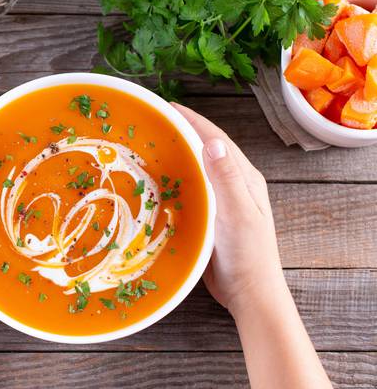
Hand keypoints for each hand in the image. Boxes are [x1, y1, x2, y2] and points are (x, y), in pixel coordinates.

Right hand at [171, 102, 285, 315]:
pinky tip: (156, 182)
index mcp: (244, 178)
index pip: (216, 139)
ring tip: (150, 145)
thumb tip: (213, 142)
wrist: (249, 293)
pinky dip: (174, 180)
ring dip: (177, 154)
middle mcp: (233, 184)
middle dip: (182, 131)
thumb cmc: (249, 255)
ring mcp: (221, 201)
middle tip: (154, 122)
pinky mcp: (210, 217)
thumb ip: (227, 180)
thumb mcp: (238, 215)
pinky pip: (190, 190)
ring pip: (196, 169)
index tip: (168, 106)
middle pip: (205, 149)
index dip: (193, 120)